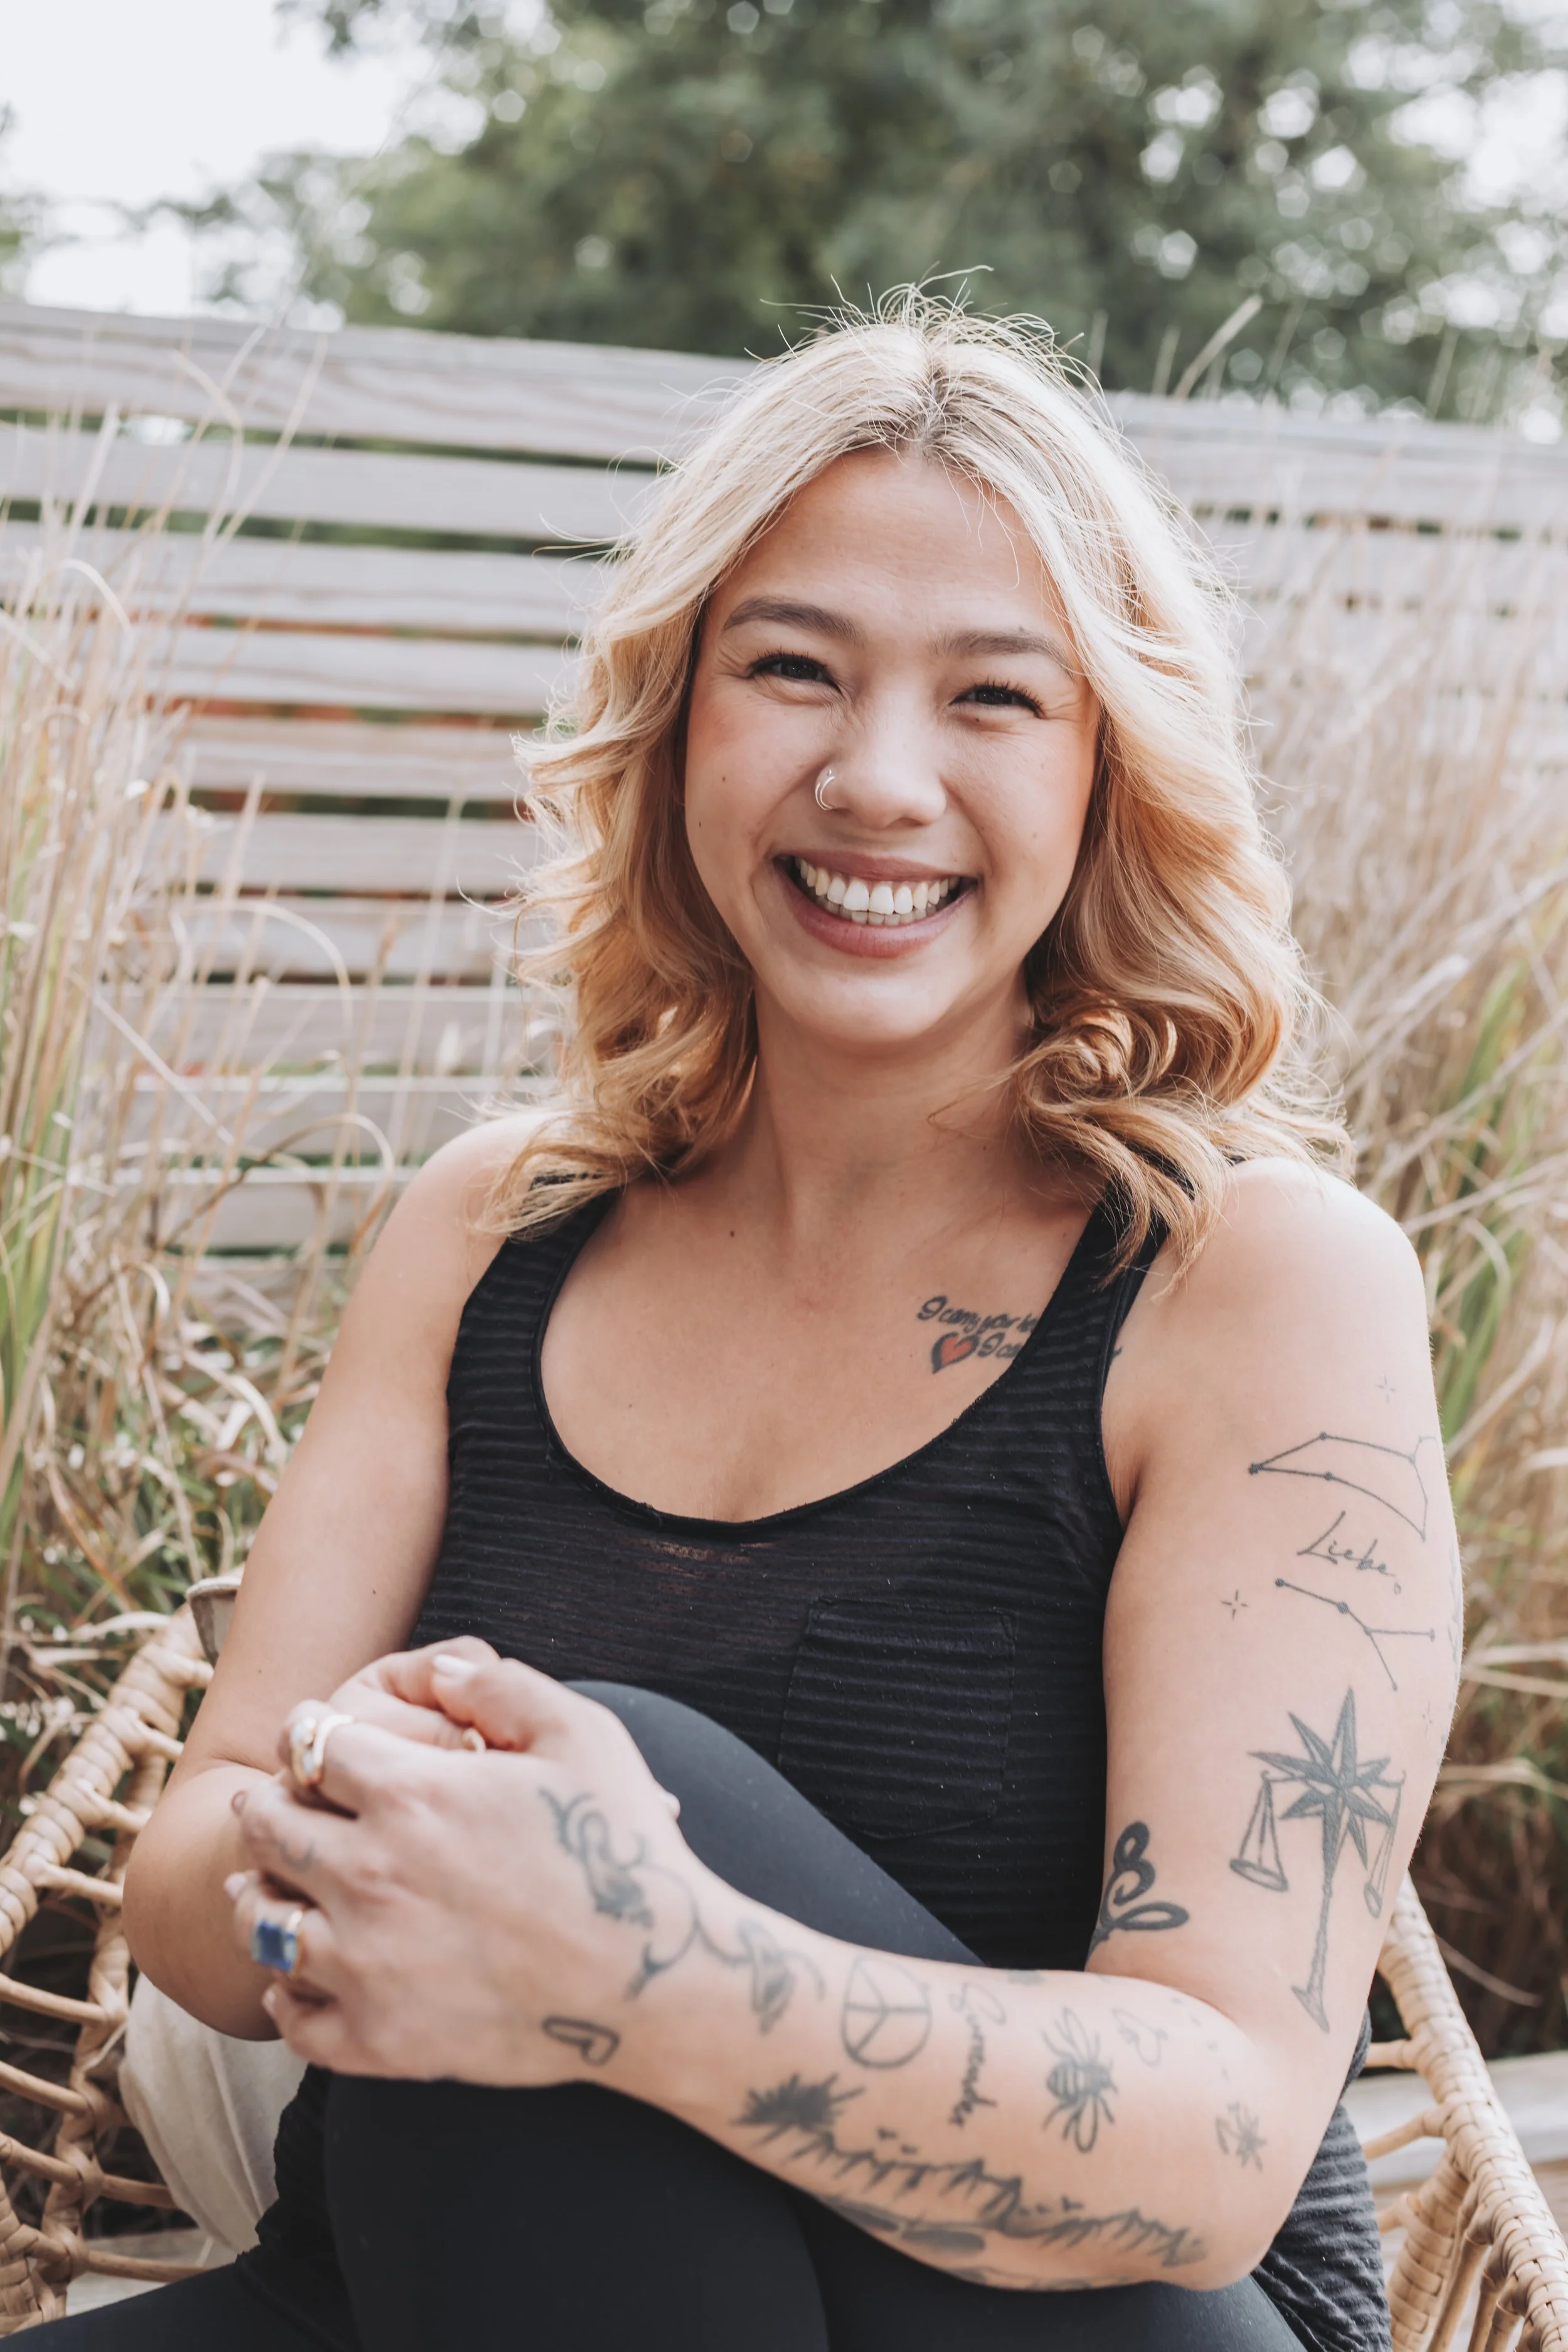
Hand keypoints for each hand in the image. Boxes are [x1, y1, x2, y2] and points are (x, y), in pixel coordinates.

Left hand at [226, 1650, 709, 2085]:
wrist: (653, 1982)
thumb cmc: (624, 1848)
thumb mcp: (581, 1733)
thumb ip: (499, 1684)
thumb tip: (435, 1671)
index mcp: (409, 1793)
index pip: (312, 1746)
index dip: (307, 1731)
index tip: (311, 1735)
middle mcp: (367, 1876)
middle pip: (271, 1827)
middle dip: (266, 1803)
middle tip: (267, 1800)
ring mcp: (366, 1965)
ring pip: (263, 1922)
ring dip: (254, 1893)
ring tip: (256, 1883)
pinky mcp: (379, 2041)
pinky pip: (295, 2019)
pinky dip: (282, 1994)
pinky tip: (293, 1978)